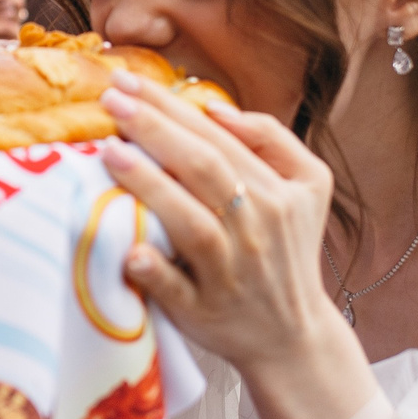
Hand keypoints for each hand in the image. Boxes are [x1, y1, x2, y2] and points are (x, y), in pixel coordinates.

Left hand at [95, 75, 370, 418]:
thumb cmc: (288, 251)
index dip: (172, 106)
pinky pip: (177, 289)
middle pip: (203, 169)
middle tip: (109, 98)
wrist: (293, 337)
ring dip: (150, 186)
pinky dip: (155, 270)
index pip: (217, 139)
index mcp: (277, 193)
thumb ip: (272, 140)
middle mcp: (256, 228)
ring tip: (109, 151)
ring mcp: (229, 272)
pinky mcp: (204, 311)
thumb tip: (216, 108)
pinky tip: (130, 250)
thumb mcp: (308, 187)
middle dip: (154, 129)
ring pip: (191, 223)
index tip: (128, 81)